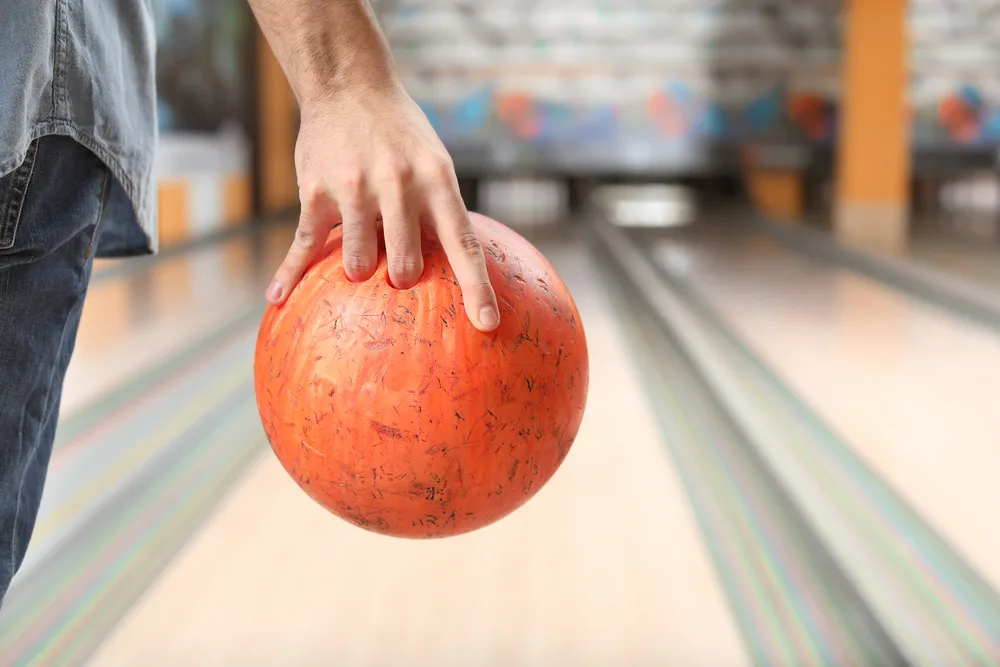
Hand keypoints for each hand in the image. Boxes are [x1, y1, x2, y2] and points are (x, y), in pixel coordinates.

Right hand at [265, 83, 499, 332]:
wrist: (349, 84)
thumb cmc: (402, 135)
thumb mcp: (435, 163)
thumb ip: (442, 212)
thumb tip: (453, 274)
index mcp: (437, 180)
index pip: (463, 244)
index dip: (476, 288)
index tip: (486, 324)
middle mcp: (398, 184)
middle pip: (404, 266)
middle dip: (402, 279)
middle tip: (397, 273)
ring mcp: (354, 188)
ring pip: (356, 263)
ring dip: (358, 270)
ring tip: (361, 256)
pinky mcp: (316, 192)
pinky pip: (305, 246)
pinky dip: (290, 275)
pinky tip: (278, 297)